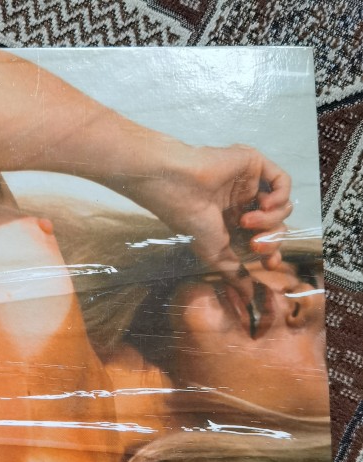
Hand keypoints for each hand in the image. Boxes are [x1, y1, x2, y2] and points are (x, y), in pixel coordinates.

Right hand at [128, 142, 292, 302]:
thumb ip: (235, 272)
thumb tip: (247, 295)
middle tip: (254, 244)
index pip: (264, 238)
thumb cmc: (190, 220)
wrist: (178, 189)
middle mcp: (244, 202)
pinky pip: (283, 182)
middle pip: (276, 225)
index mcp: (233, 221)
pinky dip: (279, 199)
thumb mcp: (215, 254)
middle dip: (270, 239)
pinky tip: (264, 206)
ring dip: (269, 220)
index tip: (269, 264)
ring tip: (245, 221)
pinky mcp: (255, 164)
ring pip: (281, 206)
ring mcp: (250, 183)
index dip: (272, 252)